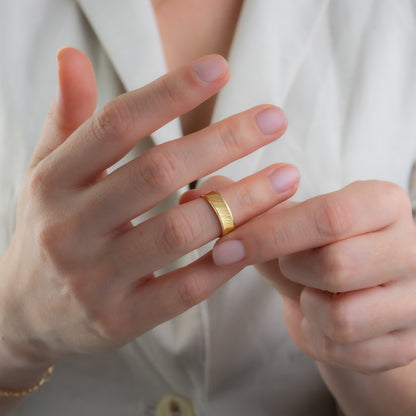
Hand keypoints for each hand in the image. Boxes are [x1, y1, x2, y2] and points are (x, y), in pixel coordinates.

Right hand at [0, 47, 297, 368]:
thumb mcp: (47, 173)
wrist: (25, 313)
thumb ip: (67, 119)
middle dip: (223, 141)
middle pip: (157, 172)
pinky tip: (259, 235)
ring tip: (285, 177)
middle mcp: (70, 228)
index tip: (221, 68)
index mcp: (54, 182)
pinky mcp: (121, 320)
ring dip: (240, 201)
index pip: (115, 125)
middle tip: (274, 119)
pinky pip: (185, 288)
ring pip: (180, 230)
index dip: (169, 93)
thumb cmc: (48, 231)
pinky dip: (226, 260)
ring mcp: (95, 279)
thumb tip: (71, 55)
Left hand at [212, 180, 415, 372]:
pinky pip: (347, 351)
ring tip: (310, 292)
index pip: (328, 216)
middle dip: (292, 269)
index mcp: (383, 203)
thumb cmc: (313, 251)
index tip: (224, 248)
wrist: (347, 295)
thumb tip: (193, 196)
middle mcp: (412, 247)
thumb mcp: (283, 224)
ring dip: (308, 307)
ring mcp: (415, 300)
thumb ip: (243, 206)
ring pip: (343, 318)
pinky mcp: (407, 344)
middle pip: (336, 266)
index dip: (268, 234)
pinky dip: (318, 337)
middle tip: (288, 264)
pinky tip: (320, 319)